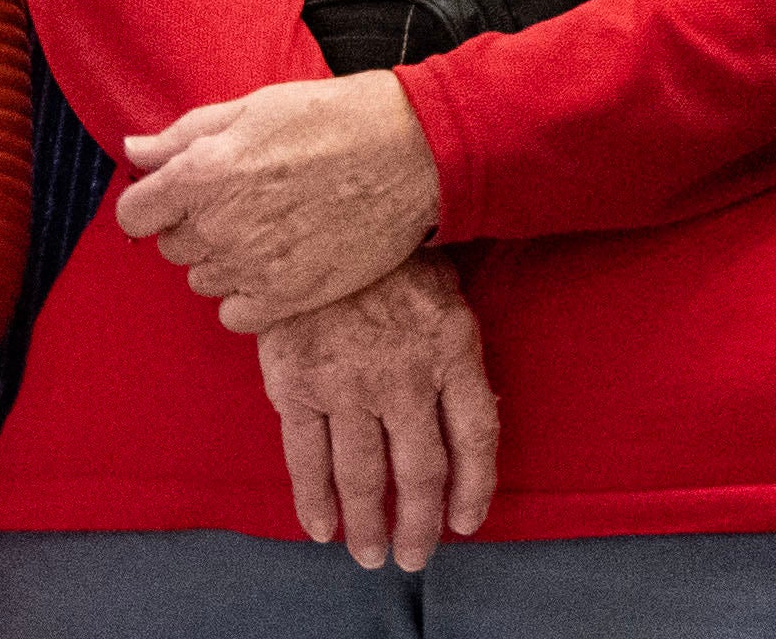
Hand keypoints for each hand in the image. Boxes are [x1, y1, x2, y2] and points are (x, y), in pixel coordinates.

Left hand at [113, 71, 439, 330]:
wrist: (419, 151)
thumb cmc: (339, 118)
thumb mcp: (257, 106)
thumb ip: (186, 133)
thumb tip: (133, 150)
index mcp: (202, 173)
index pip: (135, 213)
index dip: (158, 202)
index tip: (189, 194)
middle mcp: (218, 225)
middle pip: (172, 246)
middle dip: (199, 225)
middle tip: (250, 201)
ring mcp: (251, 265)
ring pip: (203, 280)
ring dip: (226, 259)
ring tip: (274, 228)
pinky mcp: (286, 296)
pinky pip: (234, 314)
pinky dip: (249, 295)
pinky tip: (279, 263)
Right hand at [256, 256, 497, 570]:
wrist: (321, 218)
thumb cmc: (393, 251)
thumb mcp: (447, 286)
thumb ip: (456, 348)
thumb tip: (469, 409)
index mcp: (453, 347)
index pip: (478, 433)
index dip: (476, 484)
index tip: (469, 521)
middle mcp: (405, 376)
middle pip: (421, 468)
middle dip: (420, 523)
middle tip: (415, 558)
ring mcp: (349, 385)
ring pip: (364, 475)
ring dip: (369, 524)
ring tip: (373, 556)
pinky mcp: (297, 388)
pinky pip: (306, 460)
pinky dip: (314, 502)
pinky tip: (323, 530)